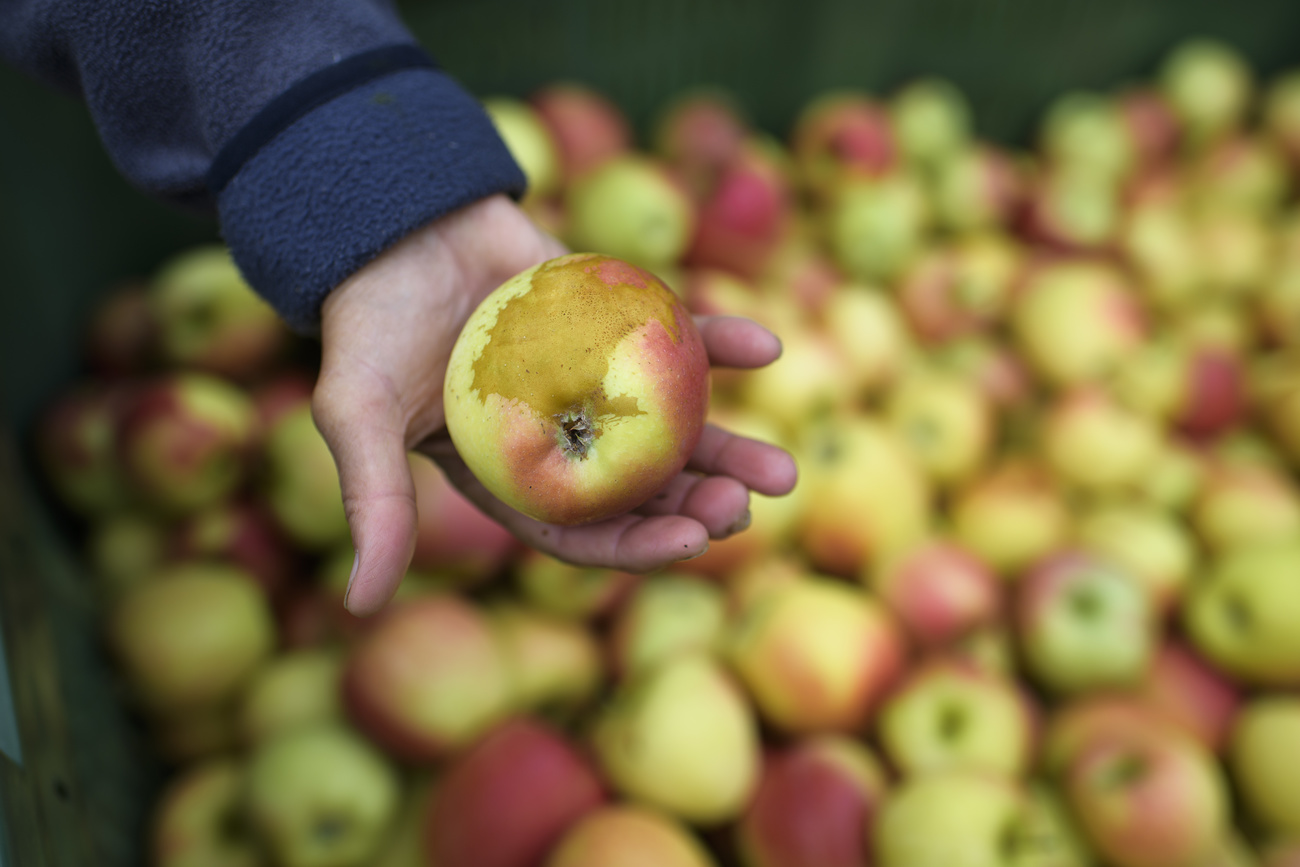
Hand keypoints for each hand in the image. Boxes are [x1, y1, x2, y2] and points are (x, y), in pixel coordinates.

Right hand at [313, 194, 796, 615]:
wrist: (395, 222)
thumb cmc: (370, 321)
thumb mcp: (358, 412)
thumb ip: (373, 502)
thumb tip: (359, 606)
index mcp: (511, 475)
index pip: (583, 530)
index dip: (636, 544)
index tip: (691, 542)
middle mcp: (564, 439)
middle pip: (641, 488)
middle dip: (696, 507)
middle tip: (743, 509)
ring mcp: (596, 382)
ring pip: (673, 426)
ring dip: (729, 447)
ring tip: (783, 471)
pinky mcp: (616, 322)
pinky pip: (677, 338)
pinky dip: (722, 341)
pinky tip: (767, 346)